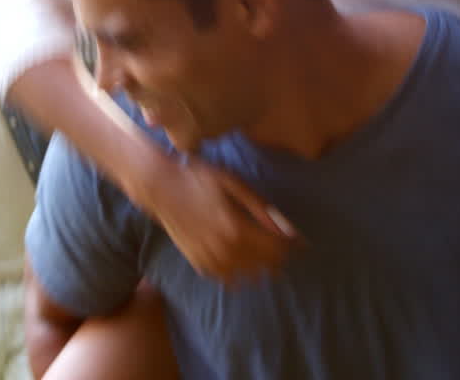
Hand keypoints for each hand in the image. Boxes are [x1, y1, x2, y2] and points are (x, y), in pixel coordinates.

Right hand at [146, 156, 296, 284]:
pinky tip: (241, 260)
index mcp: (236, 227)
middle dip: (279, 258)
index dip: (291, 247)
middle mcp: (224, 248)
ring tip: (264, 255)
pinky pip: (227, 279)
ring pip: (248, 277)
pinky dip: (239, 273)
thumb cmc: (199, 179)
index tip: (299, 243)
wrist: (160, 187)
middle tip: (284, 248)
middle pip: (265, 266)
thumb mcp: (234, 184)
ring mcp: (209, 259)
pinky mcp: (198, 263)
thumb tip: (285, 227)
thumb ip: (260, 207)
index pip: (276, 249)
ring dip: (261, 268)